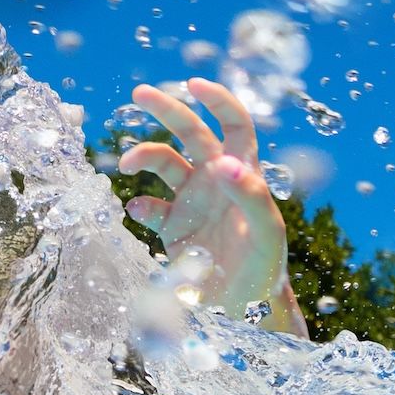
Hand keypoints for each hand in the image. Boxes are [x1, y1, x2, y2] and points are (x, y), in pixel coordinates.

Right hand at [121, 78, 305, 336]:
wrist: (244, 311)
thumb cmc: (265, 269)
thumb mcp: (266, 233)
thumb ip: (250, 196)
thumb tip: (225, 162)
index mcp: (242, 174)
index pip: (234, 125)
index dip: (217, 100)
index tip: (195, 84)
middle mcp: (215, 181)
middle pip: (190, 132)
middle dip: (166, 108)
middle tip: (140, 92)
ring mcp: (192, 202)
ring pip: (162, 162)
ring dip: (143, 155)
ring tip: (127, 165)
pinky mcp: (173, 229)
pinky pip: (149, 206)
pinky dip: (138, 204)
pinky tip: (138, 212)